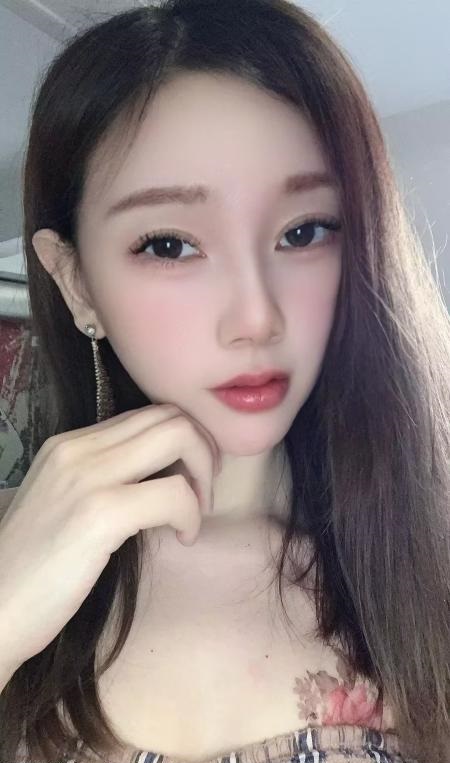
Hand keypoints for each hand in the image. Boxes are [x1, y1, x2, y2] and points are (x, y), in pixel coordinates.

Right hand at [0, 403, 220, 672]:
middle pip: (169, 416)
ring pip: (179, 438)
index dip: (184, 439)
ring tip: (193, 515)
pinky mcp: (100, 514)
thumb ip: (104, 478)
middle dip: (203, 450)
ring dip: (203, 477)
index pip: (147, 413)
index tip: (191, 475)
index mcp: (68, 444)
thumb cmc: (33, 570)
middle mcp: (77, 448)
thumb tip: (161, 476)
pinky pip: (174, 494)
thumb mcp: (64, 504)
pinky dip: (191, 514)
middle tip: (202, 492)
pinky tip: (182, 538)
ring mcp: (87, 477)